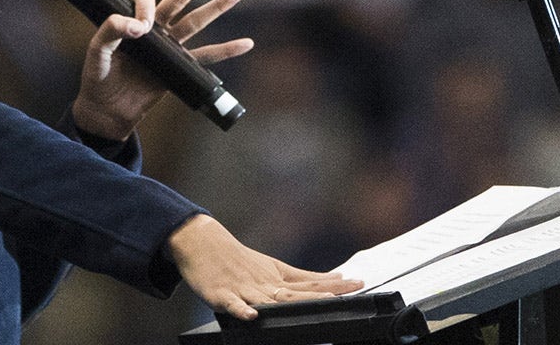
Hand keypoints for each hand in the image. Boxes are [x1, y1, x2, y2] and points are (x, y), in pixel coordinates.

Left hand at [71, 0, 253, 140]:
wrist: (106, 110)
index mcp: (132, 19)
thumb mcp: (96, 52)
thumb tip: (138, 26)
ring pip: (196, 23)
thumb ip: (110, 32)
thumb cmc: (97, 78)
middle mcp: (154, 30)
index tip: (139, 29)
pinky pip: (205, 58)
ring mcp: (168, 48)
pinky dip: (226, 51)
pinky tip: (246, 43)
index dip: (146, 6)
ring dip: (217, 8)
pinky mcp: (178, 68)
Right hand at [167, 215, 363, 319]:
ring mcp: (244, 289)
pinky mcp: (222, 295)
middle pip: (295, 292)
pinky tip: (251, 315)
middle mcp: (264, 284)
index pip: (309, 283)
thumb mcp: (274, 266)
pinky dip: (242, 310)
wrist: (202, 244)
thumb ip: (303, 278)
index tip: (358, 283)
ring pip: (268, 299)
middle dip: (320, 294)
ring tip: (309, 302)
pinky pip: (232, 304)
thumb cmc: (239, 260)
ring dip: (289, 302)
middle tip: (342, 293)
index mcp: (277, 278)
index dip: (334, 285)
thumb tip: (336, 279)